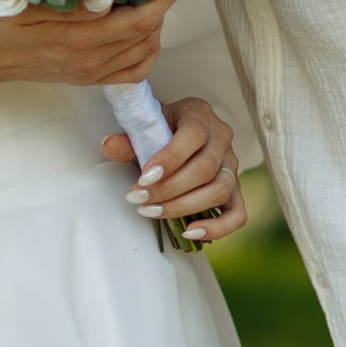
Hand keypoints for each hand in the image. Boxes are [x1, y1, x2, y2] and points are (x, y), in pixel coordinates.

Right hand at [0, 0, 179, 93]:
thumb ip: (67, 4)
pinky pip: (133, 71)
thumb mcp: (23, 4)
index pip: (139, 21)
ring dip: (154, 24)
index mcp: (77, 41)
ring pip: (145, 52)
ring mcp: (90, 73)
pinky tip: (138, 29)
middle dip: (161, 5)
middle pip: (147, 35)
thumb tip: (108, 0)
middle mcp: (90, 61)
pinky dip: (145, 50)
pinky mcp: (88, 78)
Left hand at [101, 97, 245, 240]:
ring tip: (152, 212)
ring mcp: (232, 164)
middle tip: (138, 199)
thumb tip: (108, 145)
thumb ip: (129, 140)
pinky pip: (237, 214)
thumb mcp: (143, 128)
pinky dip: (217, 228)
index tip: (143, 179)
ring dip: (184, 207)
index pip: (194, 134)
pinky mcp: (236, 189)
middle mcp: (222, 137)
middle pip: (205, 168)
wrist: (175, 132)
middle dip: (168, 189)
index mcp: (200, 114)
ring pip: (220, 190)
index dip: (170, 159)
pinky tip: (190, 232)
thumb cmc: (159, 130)